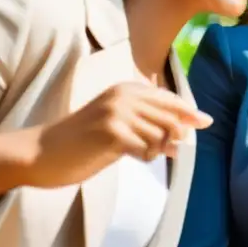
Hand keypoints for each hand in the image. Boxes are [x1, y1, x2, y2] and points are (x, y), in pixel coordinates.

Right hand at [24, 82, 212, 188]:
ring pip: (161, 134)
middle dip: (175, 136)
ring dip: (158, 149)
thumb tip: (183, 140)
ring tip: (141, 154)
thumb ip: (149, 128)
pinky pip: (146, 148)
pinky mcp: (112, 131)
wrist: (41, 153)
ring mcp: (117, 112)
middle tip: (167, 150)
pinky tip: (135, 157)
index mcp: (127, 89)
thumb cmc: (82, 143)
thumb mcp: (119, 128)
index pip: (169, 99)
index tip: (206, 122)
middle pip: (170, 117)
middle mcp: (124, 95)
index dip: (189, 112)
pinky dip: (146, 156)